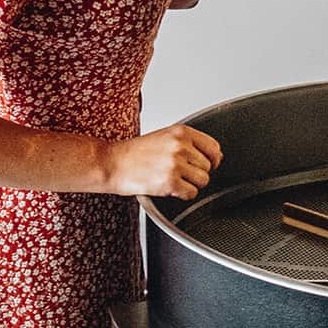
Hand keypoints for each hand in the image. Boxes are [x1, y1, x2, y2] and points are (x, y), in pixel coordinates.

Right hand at [107, 122, 222, 198]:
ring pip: (203, 181)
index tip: (208, 164)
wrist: (111, 163)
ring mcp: (175, 164)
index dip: (213, 159)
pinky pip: (191, 194)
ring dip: (191, 185)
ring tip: (174, 180)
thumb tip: (216, 156)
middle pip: (209, 167)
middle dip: (197, 173)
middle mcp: (180, 146)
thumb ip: (189, 143)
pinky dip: (183, 195)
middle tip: (179, 173)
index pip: (214, 147)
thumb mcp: (164, 137)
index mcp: (181, 132)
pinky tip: (170, 188)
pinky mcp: (169, 182)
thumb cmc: (135, 152)